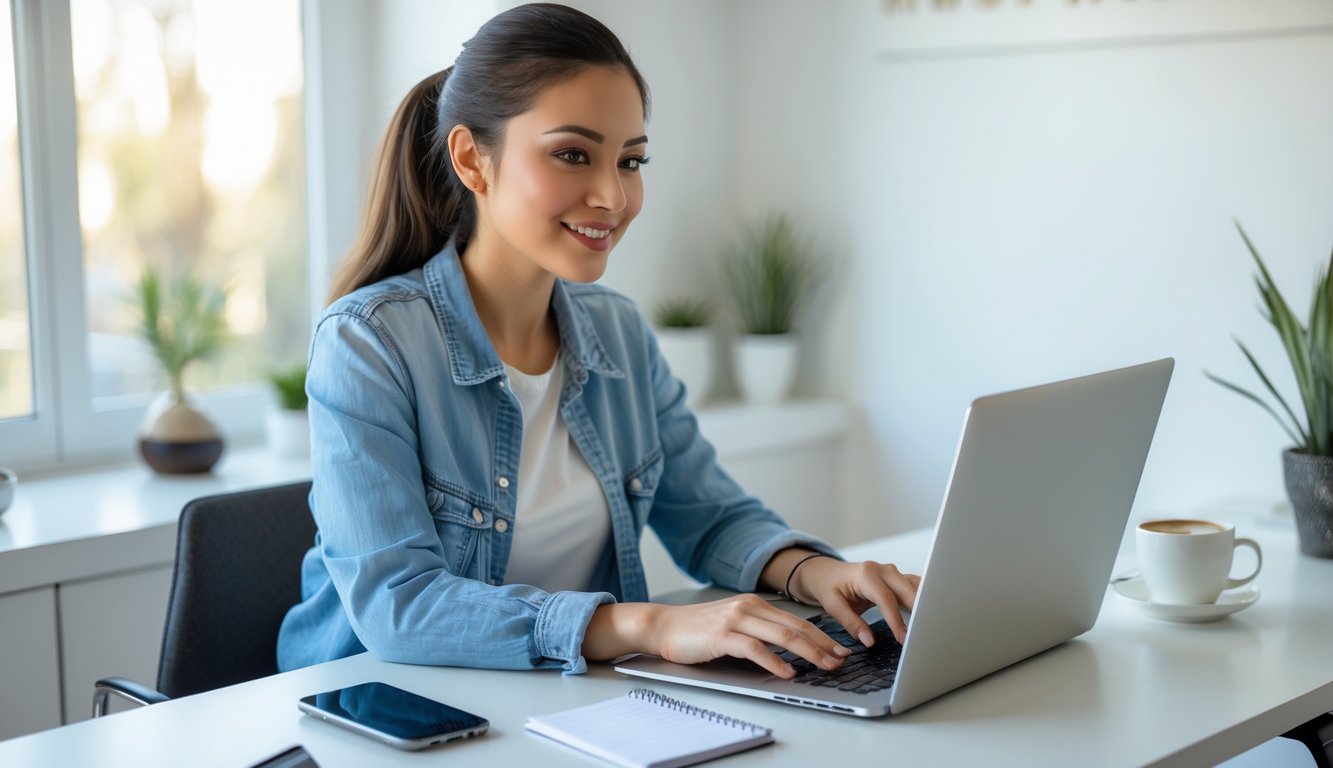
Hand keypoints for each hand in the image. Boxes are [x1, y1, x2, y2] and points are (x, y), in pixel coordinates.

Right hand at [645, 595, 852, 678]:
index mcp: (755, 604)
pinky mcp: (721, 635)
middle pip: (795, 627)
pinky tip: (788, 671)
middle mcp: (748, 607)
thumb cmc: (697, 630)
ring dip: (808, 652)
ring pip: (781, 635)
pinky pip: (755, 648)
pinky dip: (774, 661)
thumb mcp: (733, 624)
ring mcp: (735, 619)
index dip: (822, 636)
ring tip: (825, 666)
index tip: (840, 650)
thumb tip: (790, 649)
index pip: (796, 621)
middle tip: (842, 659)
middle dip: (823, 645)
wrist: (663, 626)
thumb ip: (759, 631)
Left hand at [789, 557, 920, 646]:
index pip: (886, 599)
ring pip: (916, 588)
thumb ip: (851, 623)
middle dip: (918, 613)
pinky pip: (915, 588)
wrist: (829, 573)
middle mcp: (883, 570)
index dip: (896, 620)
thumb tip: (869, 641)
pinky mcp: (898, 579)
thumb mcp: (832, 605)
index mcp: (866, 574)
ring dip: (924, 606)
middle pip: (908, 591)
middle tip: (924, 636)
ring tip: (931, 628)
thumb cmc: (830, 587)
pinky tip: (929, 617)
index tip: (903, 639)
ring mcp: (893, 573)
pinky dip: (923, 601)